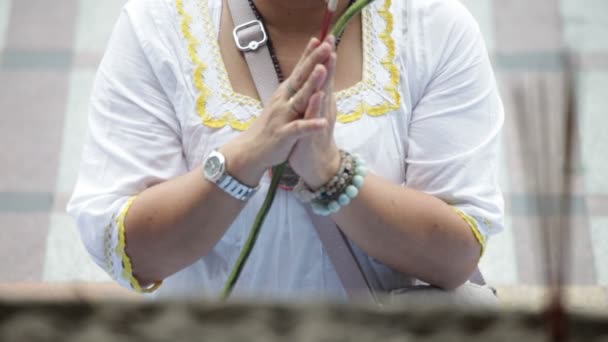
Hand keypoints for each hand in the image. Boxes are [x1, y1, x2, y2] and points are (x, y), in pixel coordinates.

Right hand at [220, 38, 334, 186]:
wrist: (251, 150)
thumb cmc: (270, 127)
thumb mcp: (282, 104)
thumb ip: (294, 89)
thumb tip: (304, 72)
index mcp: (285, 93)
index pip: (299, 69)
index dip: (310, 54)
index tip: (323, 37)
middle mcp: (283, 100)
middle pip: (301, 77)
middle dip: (314, 60)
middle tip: (327, 44)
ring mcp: (283, 116)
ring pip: (299, 98)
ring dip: (312, 84)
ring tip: (323, 71)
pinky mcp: (283, 134)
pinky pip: (298, 129)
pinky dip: (310, 125)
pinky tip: (323, 122)